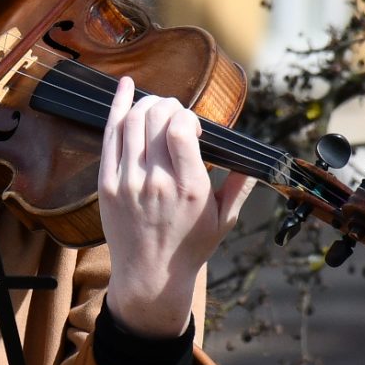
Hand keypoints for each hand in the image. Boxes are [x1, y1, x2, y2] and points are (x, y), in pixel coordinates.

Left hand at [96, 76, 258, 336]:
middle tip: (175, 113)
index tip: (193, 126)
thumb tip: (257, 158)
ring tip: (157, 107)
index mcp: (189, 188)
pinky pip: (109, 136)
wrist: (150, 276)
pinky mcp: (107, 184)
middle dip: (168, 105)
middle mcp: (156, 183)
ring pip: (131, 121)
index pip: (179, 130)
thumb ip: (240, 184)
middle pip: (155, 119)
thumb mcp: (224, 219)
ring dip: (146, 104)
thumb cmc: (190, 247)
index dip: (186, 116)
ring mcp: (127, 182)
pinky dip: (117, 107)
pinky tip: (126, 88)